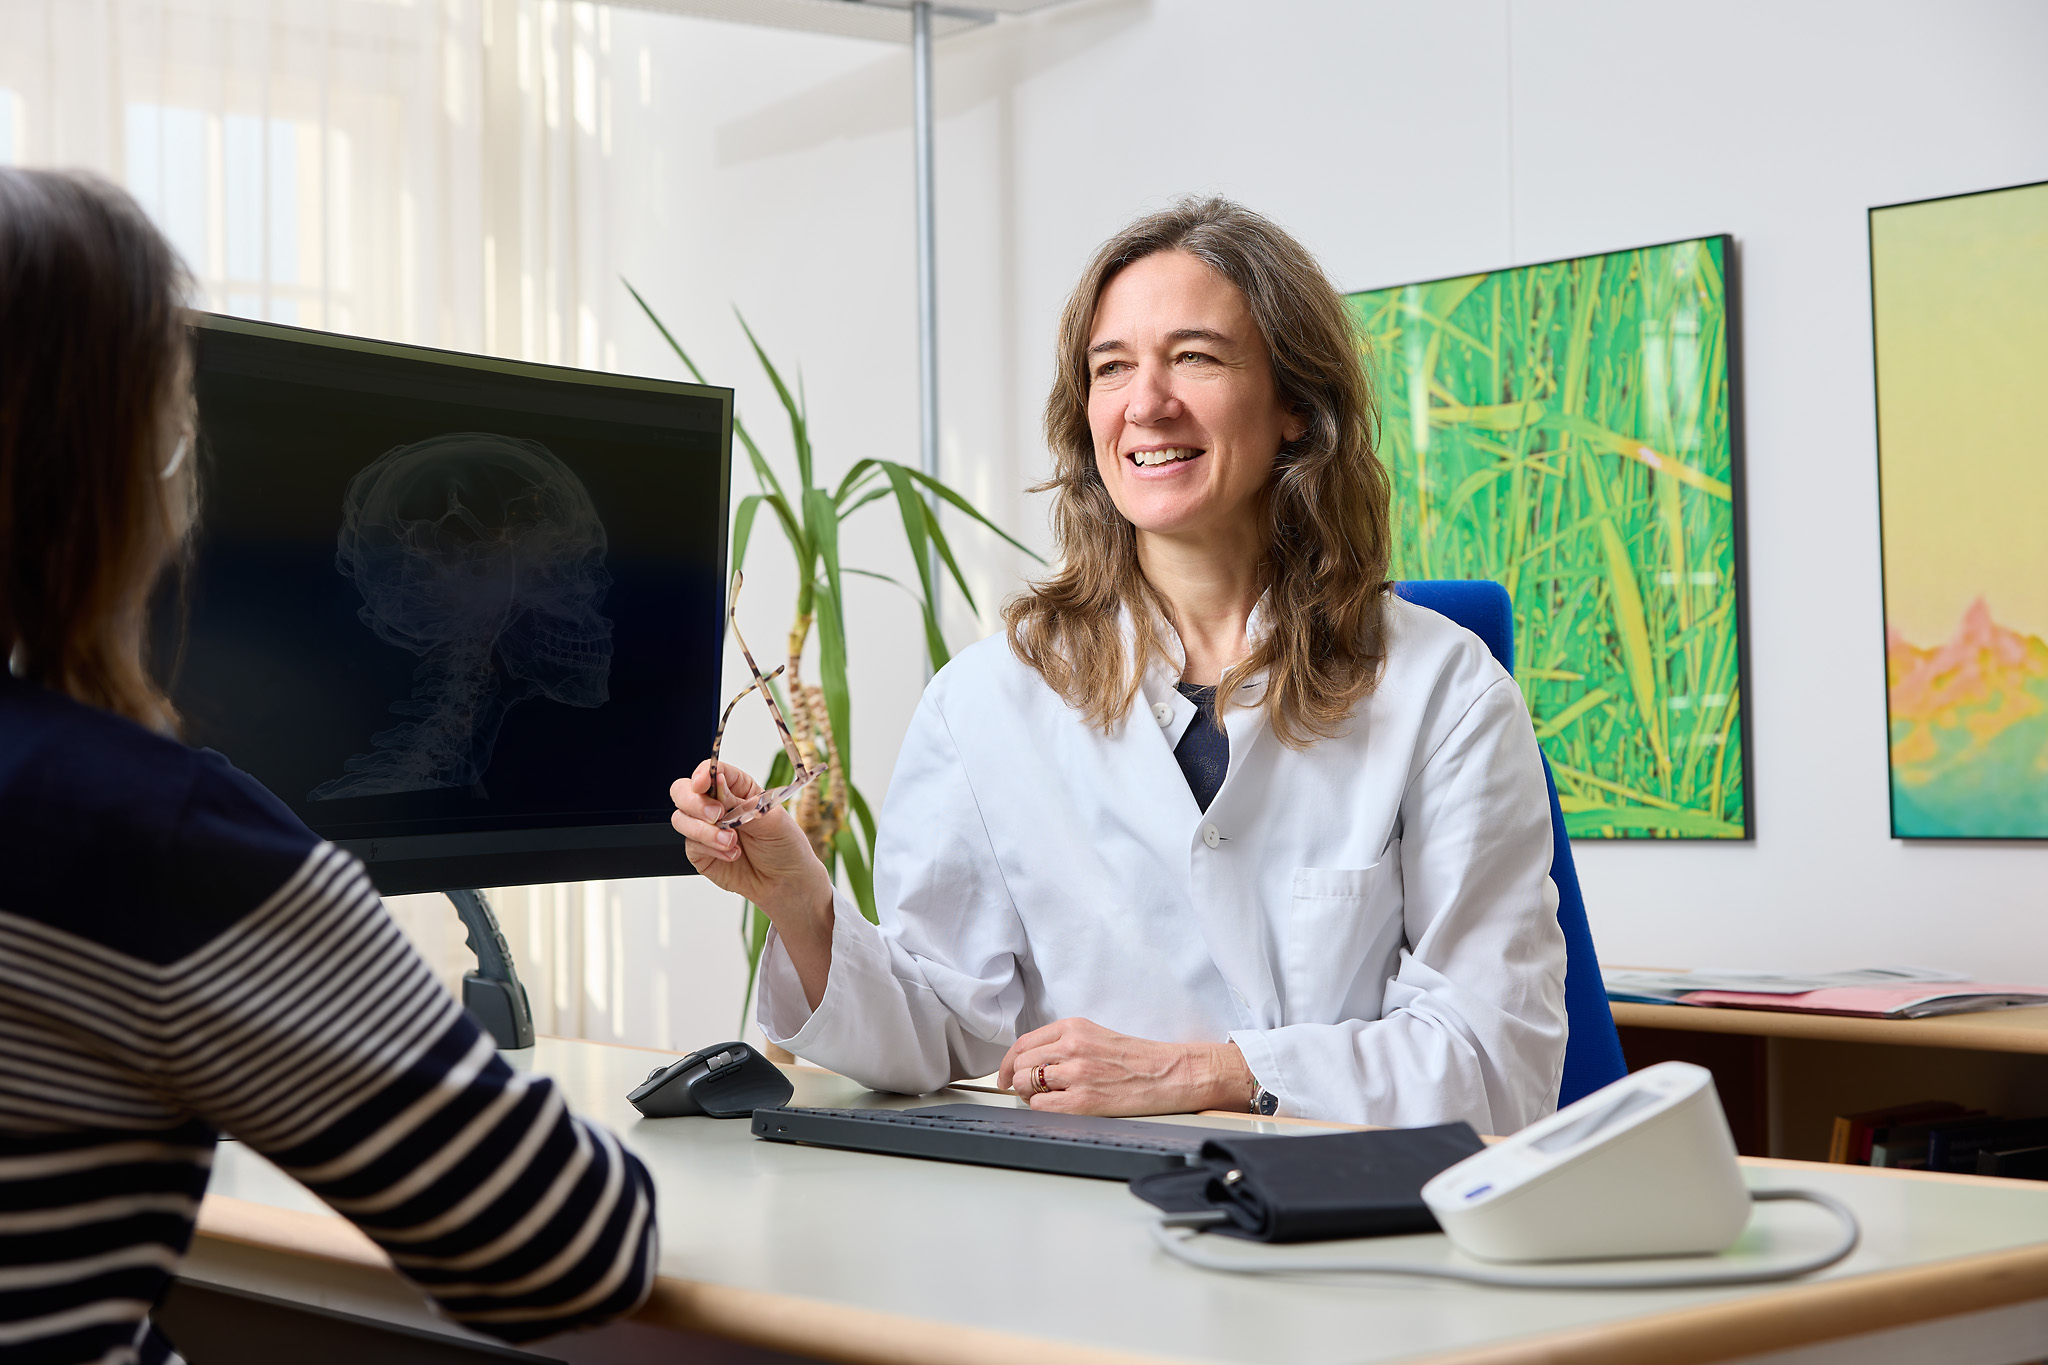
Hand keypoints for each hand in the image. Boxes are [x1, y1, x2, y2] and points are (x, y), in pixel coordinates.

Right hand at [671, 760, 835, 1005]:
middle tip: (716, 814)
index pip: (707, 772)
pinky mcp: (702, 859)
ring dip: (703, 829)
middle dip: (694, 802)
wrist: (795, 891)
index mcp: (736, 791)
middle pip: (681, 793)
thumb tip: (715, 777)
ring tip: (732, 842)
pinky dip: (705, 847)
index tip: (706, 780)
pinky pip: (686, 846)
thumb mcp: (771, 817)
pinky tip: (728, 853)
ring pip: (680, 820)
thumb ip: (740, 797)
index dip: (701, 774)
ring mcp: (706, 834)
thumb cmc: (791, 851)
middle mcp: (717, 810)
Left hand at [996, 1017, 1254, 1116]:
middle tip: (1029, 1090)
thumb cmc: (1135, 1058)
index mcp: (1072, 1027)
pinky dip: (1042, 1109)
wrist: (1169, 1073)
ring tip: (1047, 1098)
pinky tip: (1058, 1107)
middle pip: (1019, 1065)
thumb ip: (1062, 1043)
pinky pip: (1041, 1106)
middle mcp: (1071, 1047)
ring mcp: (1077, 1074)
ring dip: (1029, 1095)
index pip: (1022, 1043)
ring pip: (1025, 1085)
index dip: (1007, 1062)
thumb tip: (1029, 1062)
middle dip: (1018, 1080)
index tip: (1005, 1075)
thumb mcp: (1094, 1035)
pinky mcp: (1084, 1101)